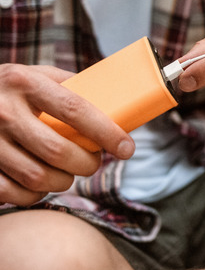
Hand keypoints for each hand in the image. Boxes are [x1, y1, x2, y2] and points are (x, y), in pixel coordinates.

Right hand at [0, 64, 134, 205]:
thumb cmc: (11, 90)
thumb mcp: (35, 75)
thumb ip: (71, 86)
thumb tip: (119, 105)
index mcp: (24, 82)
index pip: (75, 110)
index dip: (106, 133)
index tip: (127, 148)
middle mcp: (2, 110)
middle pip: (58, 151)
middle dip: (87, 164)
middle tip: (92, 162)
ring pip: (38, 177)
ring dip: (63, 182)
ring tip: (66, 173)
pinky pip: (14, 193)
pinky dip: (34, 194)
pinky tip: (39, 183)